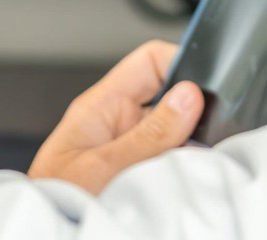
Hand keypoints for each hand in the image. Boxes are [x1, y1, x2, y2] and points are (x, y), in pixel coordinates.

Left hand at [29, 41, 203, 194]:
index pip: (149, 62)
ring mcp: (132, 152)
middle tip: (206, 134)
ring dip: (189, 148)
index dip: (180, 62)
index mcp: (102, 107)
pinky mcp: (142, 178)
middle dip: (192, 114)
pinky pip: (173, 164)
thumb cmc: (58, 205)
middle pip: (170, 100)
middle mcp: (119, 125)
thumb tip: (188, 96)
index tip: (208, 84)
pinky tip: (188, 181)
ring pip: (177, 135)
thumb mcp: (104, 167)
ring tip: (188, 165)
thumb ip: (149, 133)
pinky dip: (186, 171)